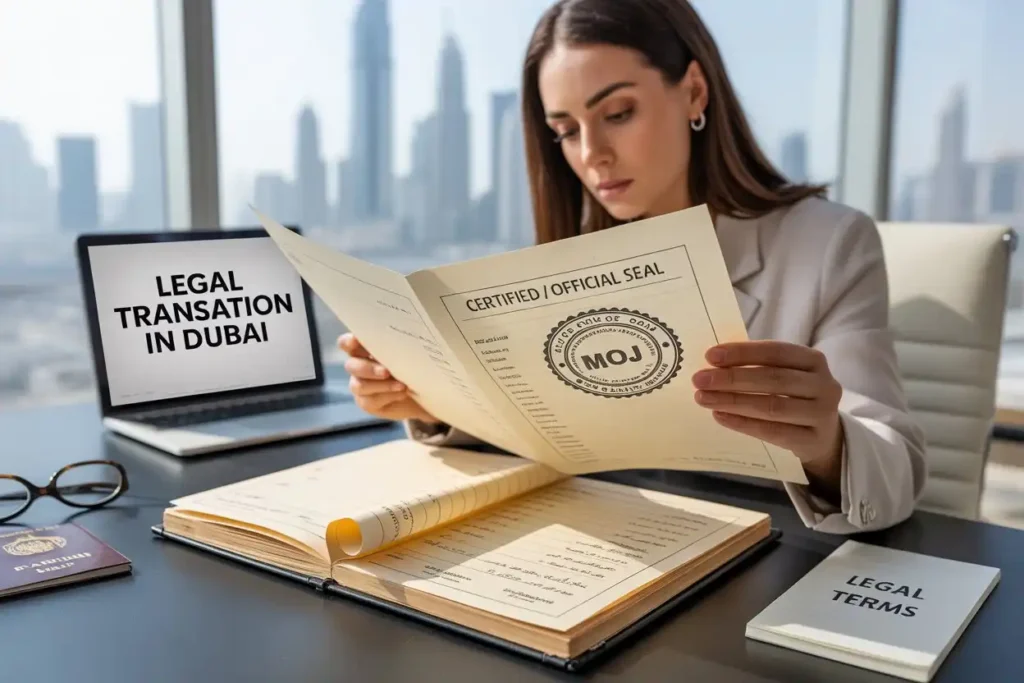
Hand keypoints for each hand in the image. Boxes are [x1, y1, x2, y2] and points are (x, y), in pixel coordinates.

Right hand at [338, 333, 439, 423]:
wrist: (423, 390)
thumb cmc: (414, 364)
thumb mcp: (409, 352)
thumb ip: (399, 346)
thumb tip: (404, 339)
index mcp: (363, 349)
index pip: (347, 343)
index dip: (348, 342)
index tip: (355, 341)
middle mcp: (357, 366)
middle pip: (351, 366)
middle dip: (368, 368)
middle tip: (386, 372)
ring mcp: (360, 385)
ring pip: (359, 385)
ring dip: (381, 385)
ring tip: (402, 385)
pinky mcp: (367, 403)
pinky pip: (370, 401)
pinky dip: (388, 396)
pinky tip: (402, 393)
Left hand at [691, 340, 843, 497]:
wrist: (823, 437)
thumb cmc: (794, 397)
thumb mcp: (784, 375)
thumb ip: (756, 367)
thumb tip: (713, 364)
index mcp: (814, 360)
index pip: (776, 352)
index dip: (743, 353)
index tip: (710, 356)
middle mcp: (824, 385)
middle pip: (774, 379)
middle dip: (732, 378)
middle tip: (699, 380)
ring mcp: (822, 415)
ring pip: (772, 407)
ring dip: (733, 401)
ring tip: (704, 398)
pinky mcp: (813, 441)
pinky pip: (773, 432)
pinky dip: (743, 423)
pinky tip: (720, 416)